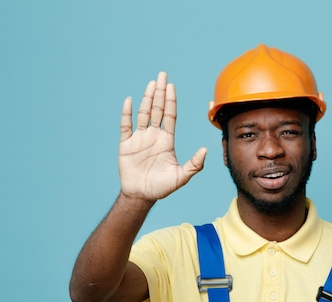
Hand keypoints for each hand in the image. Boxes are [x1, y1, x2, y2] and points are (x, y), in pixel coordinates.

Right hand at [119, 72, 206, 201]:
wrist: (141, 196)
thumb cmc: (162, 188)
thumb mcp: (181, 177)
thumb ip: (194, 165)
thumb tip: (206, 150)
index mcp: (166, 140)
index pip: (170, 115)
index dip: (171, 101)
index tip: (172, 86)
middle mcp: (153, 135)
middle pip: (157, 109)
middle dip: (160, 92)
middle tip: (162, 75)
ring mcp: (139, 138)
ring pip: (143, 113)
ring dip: (147, 98)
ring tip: (151, 83)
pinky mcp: (126, 144)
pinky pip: (126, 125)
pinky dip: (127, 113)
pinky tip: (129, 100)